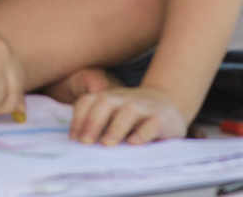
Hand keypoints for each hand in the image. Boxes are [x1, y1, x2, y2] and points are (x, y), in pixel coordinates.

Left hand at [68, 83, 187, 144]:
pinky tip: (133, 144)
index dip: (79, 119)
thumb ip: (98, 124)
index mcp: (108, 98)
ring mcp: (144, 107)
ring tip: (107, 144)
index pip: (88, 102)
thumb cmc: (133, 116)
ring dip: (116, 127)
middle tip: (86, 142)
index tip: (75, 139)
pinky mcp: (162, 119)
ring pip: (128, 111)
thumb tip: (78, 145)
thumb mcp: (113, 114)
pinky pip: (152, 123)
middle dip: (93, 122)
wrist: (167, 104)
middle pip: (105, 103)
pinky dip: (142, 133)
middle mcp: (124, 99)